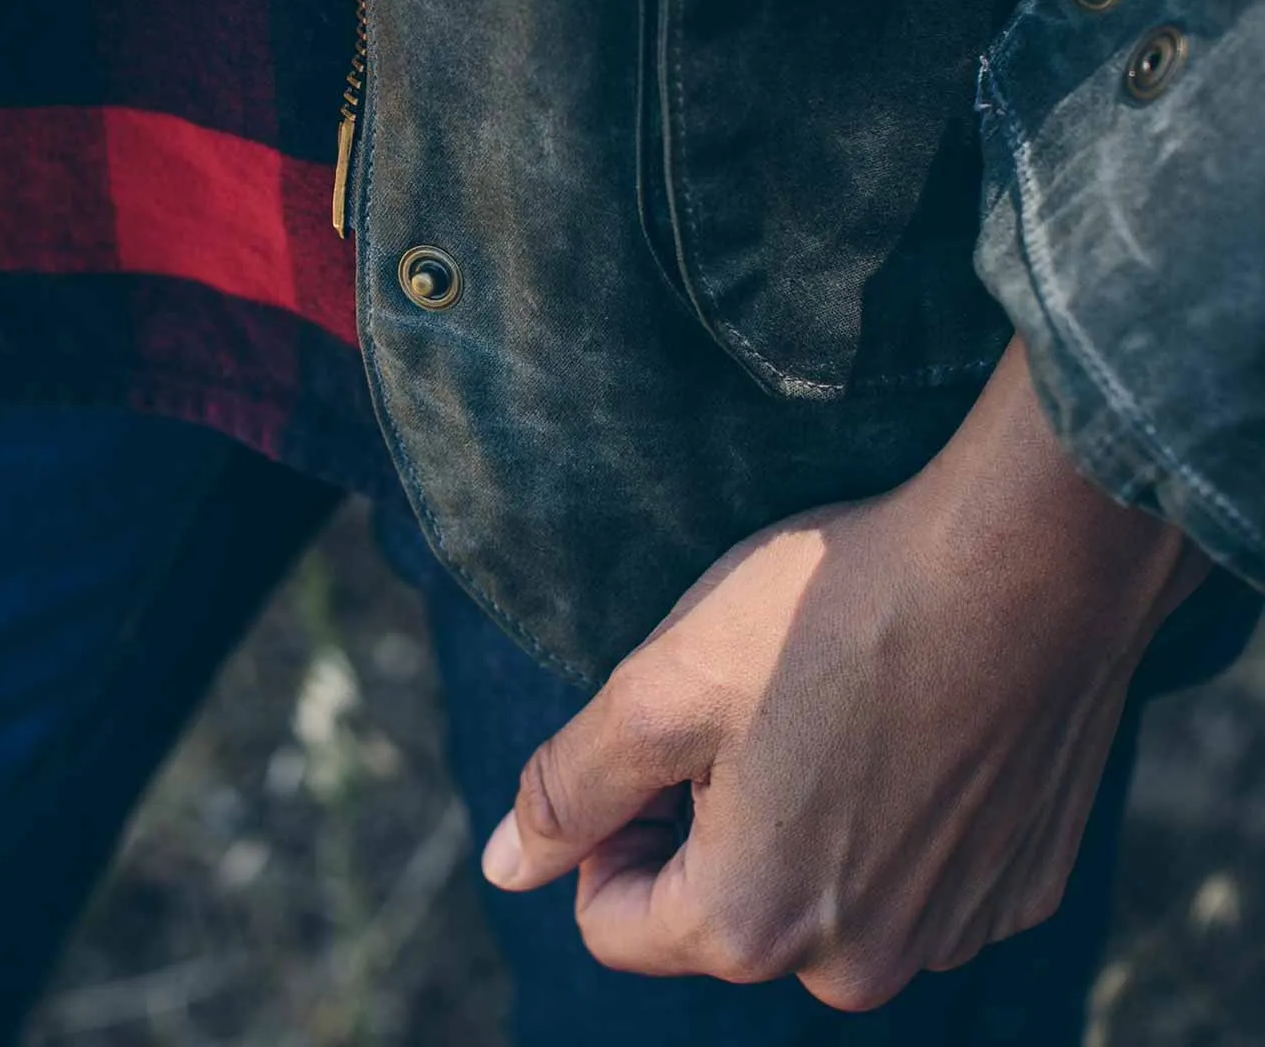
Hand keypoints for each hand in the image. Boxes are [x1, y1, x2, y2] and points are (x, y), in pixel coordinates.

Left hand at [482, 340, 1205, 1009]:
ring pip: (815, 893)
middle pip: (718, 912)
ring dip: (798, 814)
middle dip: (706, 819)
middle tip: (746, 701)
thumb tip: (503, 869)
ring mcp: (951, 932)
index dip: (610, 824)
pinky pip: (909, 871)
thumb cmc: (828, 614)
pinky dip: (889, 809)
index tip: (658, 730)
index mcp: (750, 927)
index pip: (611, 921)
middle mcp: (857, 964)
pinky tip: (906, 716)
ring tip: (830, 700)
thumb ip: (570, 789)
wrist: (1025, 564)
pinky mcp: (1019, 885)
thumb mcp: (660, 687)